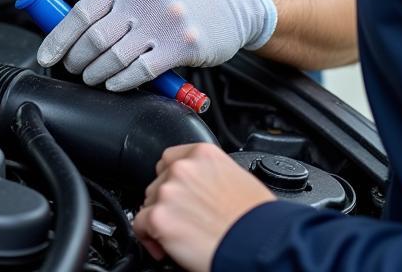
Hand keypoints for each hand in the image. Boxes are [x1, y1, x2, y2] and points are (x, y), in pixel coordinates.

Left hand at [36, 0, 275, 89]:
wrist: (231, 4)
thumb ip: (114, 5)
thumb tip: (72, 32)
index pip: (81, 11)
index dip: (59, 38)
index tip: (46, 56)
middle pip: (94, 37)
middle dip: (76, 60)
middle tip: (73, 69)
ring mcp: (165, 19)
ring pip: (113, 57)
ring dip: (96, 74)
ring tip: (93, 78)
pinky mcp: (183, 44)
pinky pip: (140, 70)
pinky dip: (121, 82)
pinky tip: (116, 84)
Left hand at [133, 143, 274, 271]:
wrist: (261, 244)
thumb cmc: (257, 219)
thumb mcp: (238, 178)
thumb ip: (212, 175)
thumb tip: (203, 186)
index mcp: (203, 153)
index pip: (171, 159)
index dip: (173, 181)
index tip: (178, 195)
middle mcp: (183, 168)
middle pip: (159, 182)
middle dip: (168, 202)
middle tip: (183, 221)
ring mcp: (169, 191)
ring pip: (149, 203)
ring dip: (160, 218)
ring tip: (179, 235)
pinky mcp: (159, 218)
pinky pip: (139, 224)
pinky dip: (148, 237)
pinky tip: (164, 247)